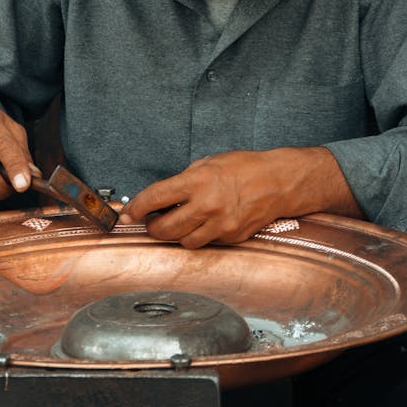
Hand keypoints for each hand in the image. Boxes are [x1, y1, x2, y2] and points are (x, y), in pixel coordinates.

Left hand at [120, 147, 360, 248]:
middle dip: (152, 227)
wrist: (278, 182)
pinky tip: (202, 224)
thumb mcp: (208, 163)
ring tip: (176, 223)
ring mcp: (220, 225)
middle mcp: (207, 205)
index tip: (128, 213)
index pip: (156, 198)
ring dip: (175, 235)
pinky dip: (199, 236)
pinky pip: (205, 243)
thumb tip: (162, 196)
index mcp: (198, 181)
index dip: (137, 208)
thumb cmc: (244, 168)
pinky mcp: (231, 238)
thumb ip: (184, 180)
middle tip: (150, 222)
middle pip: (165, 228)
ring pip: (183, 241)